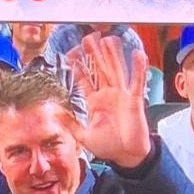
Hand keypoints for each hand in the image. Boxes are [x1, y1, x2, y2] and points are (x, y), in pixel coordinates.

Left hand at [67, 32, 150, 167]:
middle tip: (89, 38)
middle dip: (94, 54)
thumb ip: (70, 124)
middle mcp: (108, 95)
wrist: (127, 156)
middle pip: (100, 70)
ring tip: (108, 39)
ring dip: (112, 55)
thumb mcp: (84, 136)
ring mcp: (122, 96)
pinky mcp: (135, 100)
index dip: (79, 67)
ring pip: (116, 70)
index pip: (85, 80)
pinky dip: (138, 68)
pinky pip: (137, 81)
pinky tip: (137, 54)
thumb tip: (54, 113)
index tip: (72, 54)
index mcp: (95, 102)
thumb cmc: (108, 147)